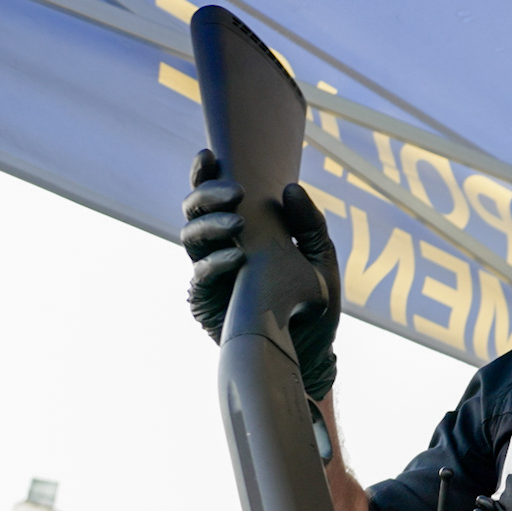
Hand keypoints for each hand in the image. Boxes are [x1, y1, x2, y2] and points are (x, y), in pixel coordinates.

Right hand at [180, 149, 341, 399]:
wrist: (312, 355)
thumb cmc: (314, 306)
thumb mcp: (320, 261)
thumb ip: (309, 225)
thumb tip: (291, 188)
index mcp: (243, 231)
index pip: (217, 196)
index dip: (205, 173)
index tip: (210, 155)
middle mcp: (219, 248)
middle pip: (194, 211)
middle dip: (209, 195)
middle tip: (237, 193)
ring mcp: (210, 275)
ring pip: (191, 238)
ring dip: (212, 225)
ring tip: (239, 225)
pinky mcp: (206, 303)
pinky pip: (200, 277)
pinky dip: (216, 263)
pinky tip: (236, 256)